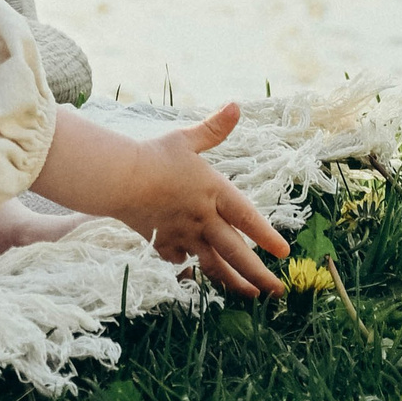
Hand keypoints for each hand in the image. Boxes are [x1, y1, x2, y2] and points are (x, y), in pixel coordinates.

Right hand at [31, 103, 289, 296]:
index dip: (267, 236)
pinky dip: (187, 265)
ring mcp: (183, 234)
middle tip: (278, 290)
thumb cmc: (153, 155)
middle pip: (236, 252)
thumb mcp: (185, 139)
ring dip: (233, 282)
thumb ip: (214, 128)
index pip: (247, 218)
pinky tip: (192, 269)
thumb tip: (236, 105)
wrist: (117, 178)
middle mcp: (203, 218)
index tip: (284, 253)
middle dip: (259, 274)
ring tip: (251, 295)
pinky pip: (179, 258)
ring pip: (213, 264)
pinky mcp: (161, 242)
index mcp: (213, 191)